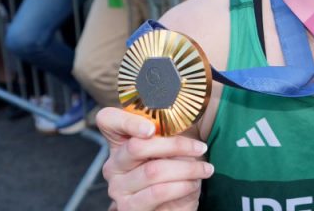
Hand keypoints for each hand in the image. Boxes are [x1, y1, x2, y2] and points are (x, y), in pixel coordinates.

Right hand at [97, 107, 212, 210]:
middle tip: (201, 148)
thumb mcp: (176, 147)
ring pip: (153, 170)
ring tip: (205, 169)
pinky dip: (182, 186)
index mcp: (122, 142)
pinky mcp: (128, 207)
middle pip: (138, 146)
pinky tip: (193, 184)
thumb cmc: (178, 171)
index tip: (152, 128)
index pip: (108, 120)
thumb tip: (186, 112)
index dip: (127, 121)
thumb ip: (173, 129)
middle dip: (177, 145)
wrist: (178, 206)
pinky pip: (158, 192)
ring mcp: (118, 187)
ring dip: (188, 169)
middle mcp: (114, 164)